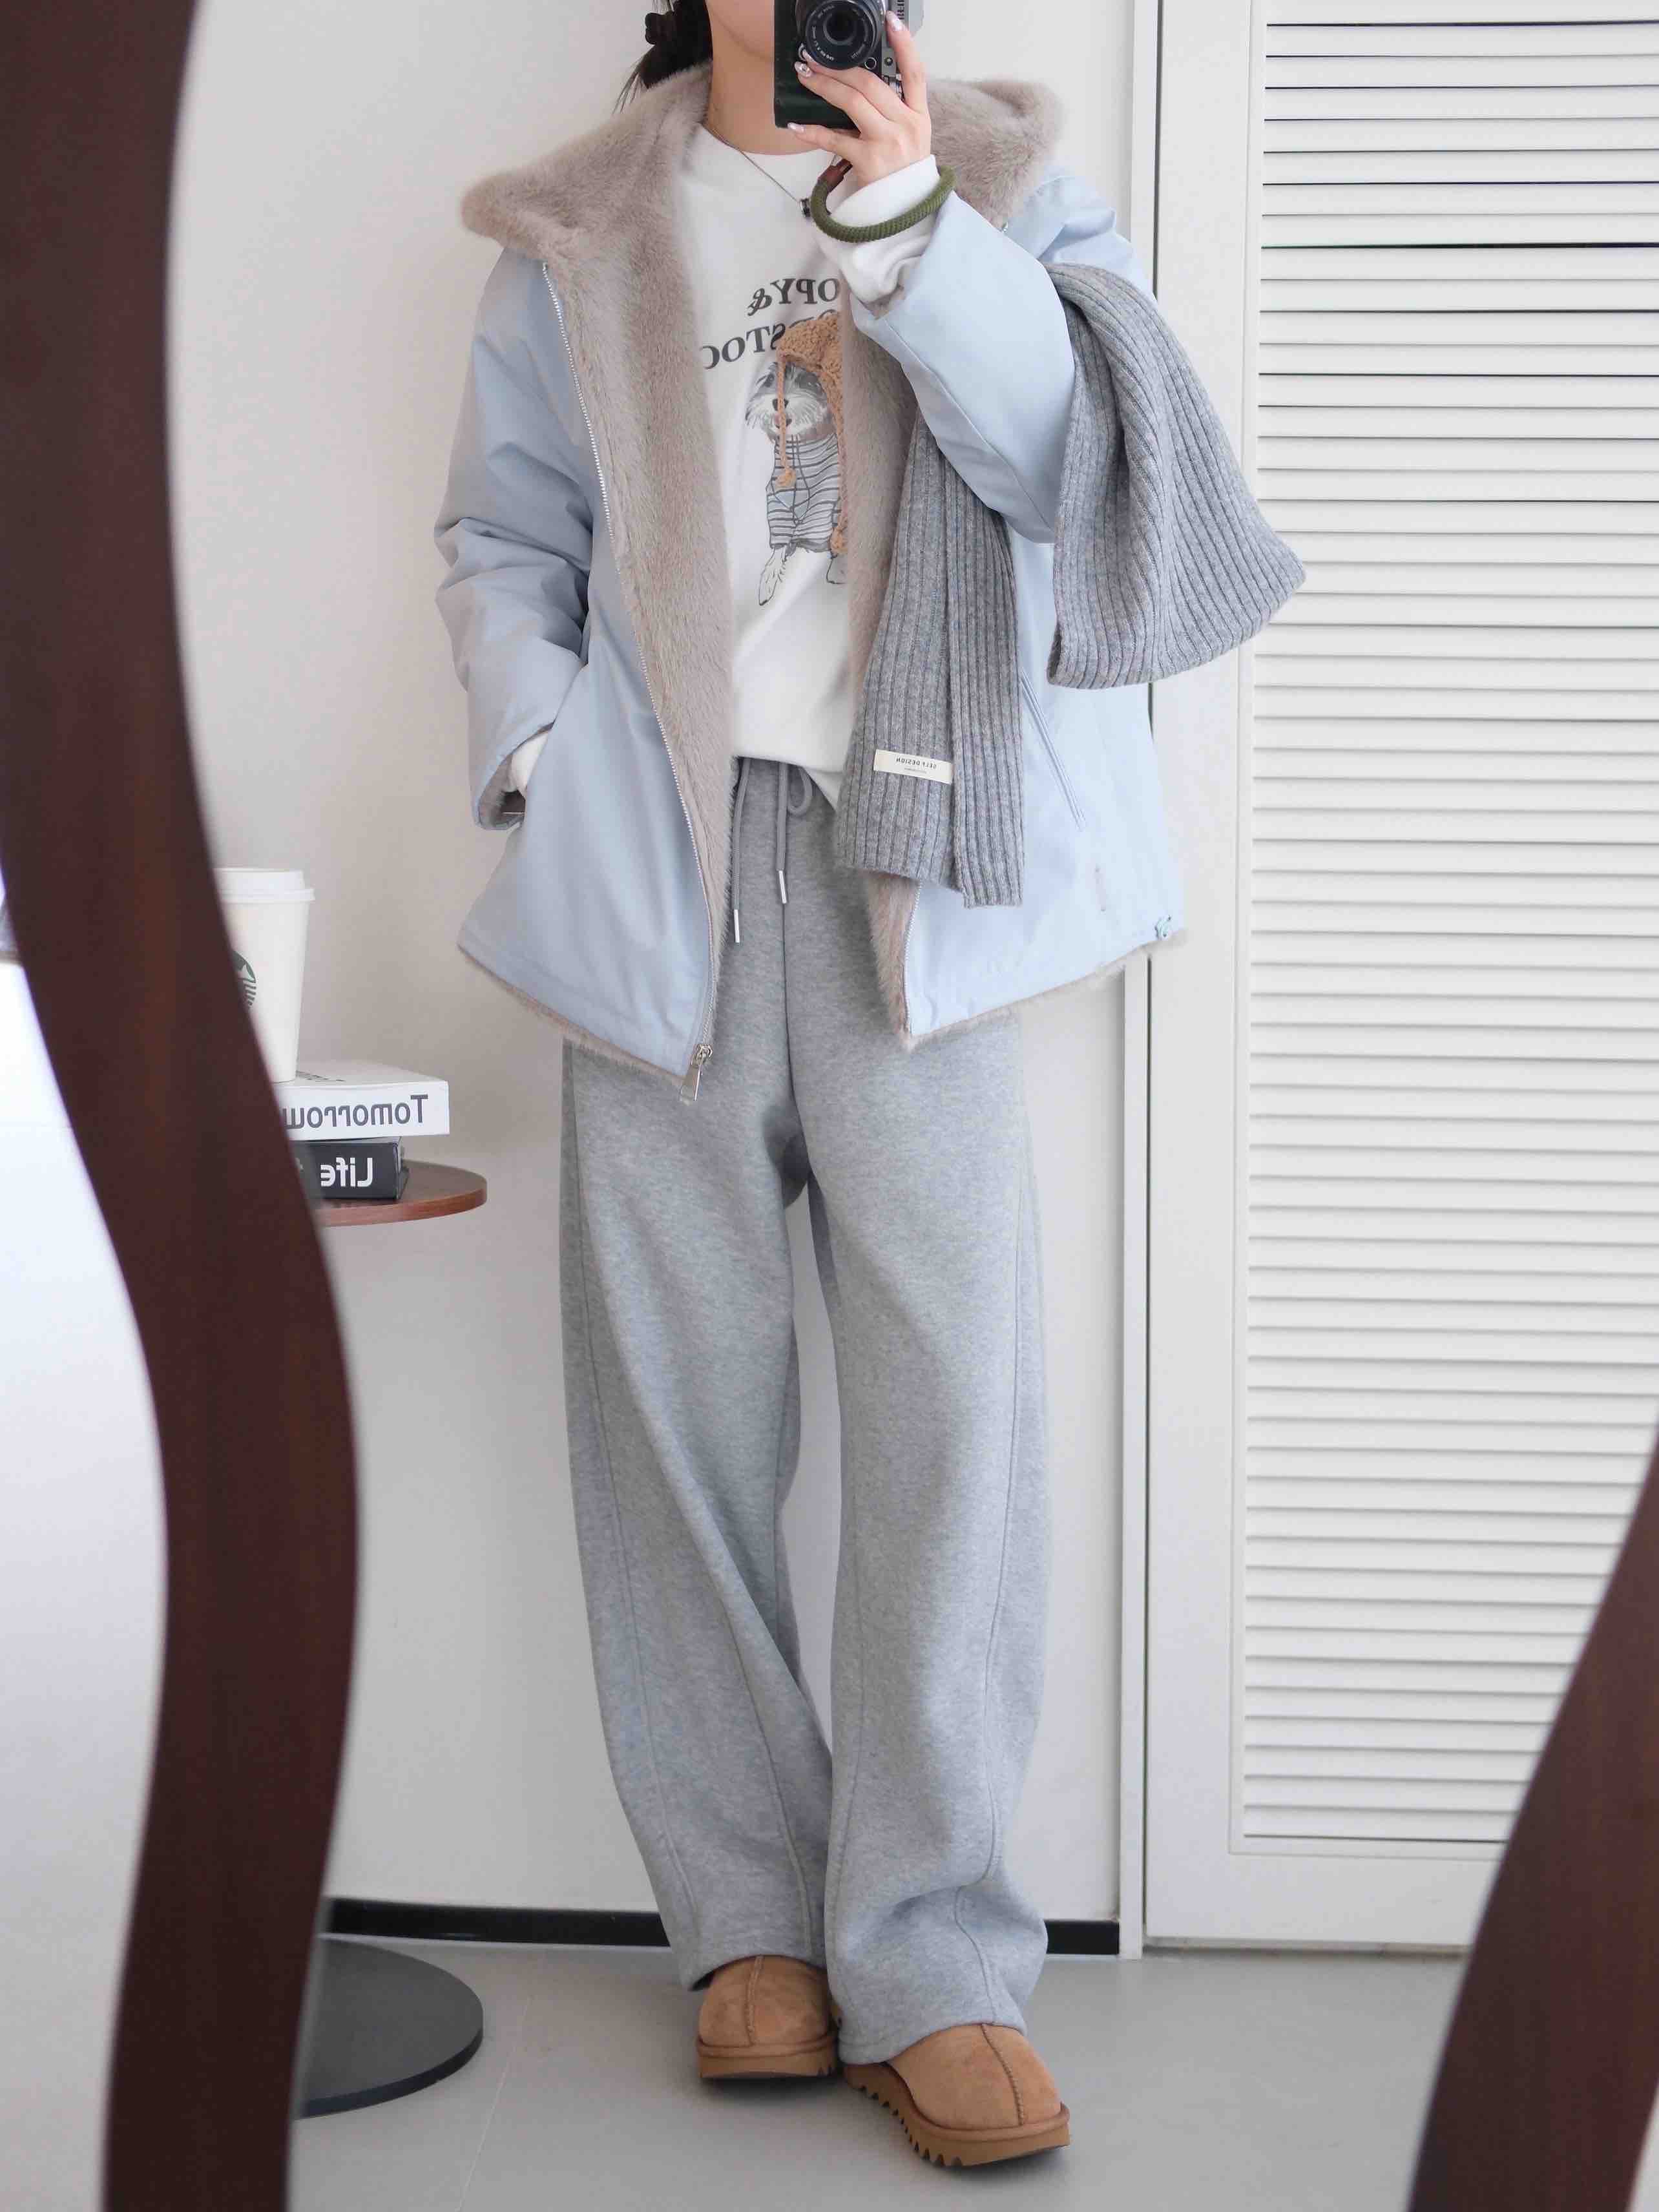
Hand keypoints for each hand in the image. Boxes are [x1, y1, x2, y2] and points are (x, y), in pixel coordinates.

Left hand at [785, 10, 929, 190]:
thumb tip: (858, 85)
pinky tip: (796, 126)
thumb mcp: (909, 137)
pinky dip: (812, 132)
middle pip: (871, 84)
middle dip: (838, 67)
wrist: (904, 214)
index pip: (915, 73)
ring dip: (823, 86)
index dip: (904, 44)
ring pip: (852, 102)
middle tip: (815, 59)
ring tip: (805, 76)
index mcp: (918, 116)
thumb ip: (893, 111)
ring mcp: (888, 143)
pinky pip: (834, 140)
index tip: (889, 21)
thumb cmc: (901, 173)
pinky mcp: (869, 162)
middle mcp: (906, 126)